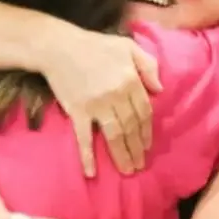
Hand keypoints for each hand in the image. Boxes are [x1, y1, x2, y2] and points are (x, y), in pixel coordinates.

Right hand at [41, 28, 162, 176]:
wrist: (59, 47)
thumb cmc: (95, 45)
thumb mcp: (128, 46)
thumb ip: (148, 65)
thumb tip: (160, 90)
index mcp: (130, 80)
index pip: (144, 112)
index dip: (147, 131)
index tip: (148, 145)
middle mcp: (116, 96)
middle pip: (131, 127)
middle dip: (137, 148)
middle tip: (139, 165)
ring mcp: (96, 106)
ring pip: (114, 135)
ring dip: (122, 156)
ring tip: (127, 170)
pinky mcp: (78, 111)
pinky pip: (84, 138)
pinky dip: (88, 156)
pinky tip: (91, 173)